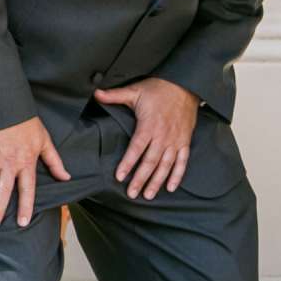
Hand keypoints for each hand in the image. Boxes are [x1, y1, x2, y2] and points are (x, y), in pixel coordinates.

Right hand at [0, 115, 70, 231]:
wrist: (7, 106)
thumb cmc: (27, 124)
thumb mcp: (45, 141)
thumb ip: (54, 162)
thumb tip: (66, 178)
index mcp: (26, 163)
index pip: (27, 190)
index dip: (26, 207)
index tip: (23, 223)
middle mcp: (8, 165)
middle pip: (2, 192)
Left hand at [94, 77, 200, 197]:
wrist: (185, 85)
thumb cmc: (159, 89)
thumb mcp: (135, 90)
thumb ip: (115, 95)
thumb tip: (95, 93)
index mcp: (149, 125)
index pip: (136, 148)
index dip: (128, 163)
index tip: (120, 176)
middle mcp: (163, 135)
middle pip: (151, 161)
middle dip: (141, 179)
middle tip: (132, 193)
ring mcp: (175, 140)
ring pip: (166, 165)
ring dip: (157, 181)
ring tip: (149, 195)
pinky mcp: (185, 141)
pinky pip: (182, 161)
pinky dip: (177, 175)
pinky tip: (170, 187)